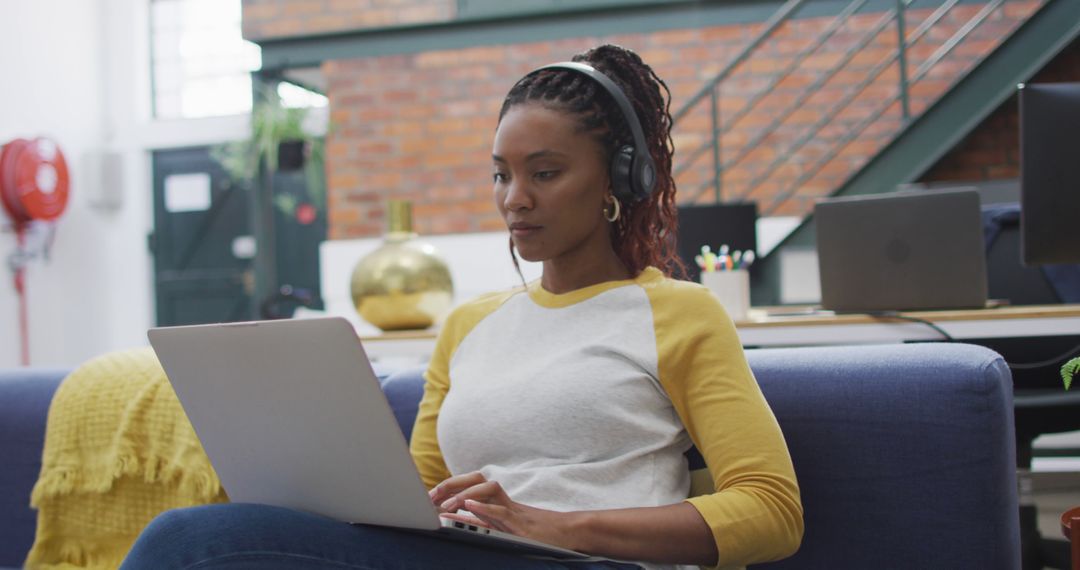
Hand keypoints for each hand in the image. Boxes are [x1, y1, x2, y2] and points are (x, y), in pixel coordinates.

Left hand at [428, 472, 578, 550]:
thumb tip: (455, 519)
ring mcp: (514, 511)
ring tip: (449, 505)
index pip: (472, 484)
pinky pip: (503, 511)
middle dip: (452, 484)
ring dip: (467, 494)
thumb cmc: (539, 532)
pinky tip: (470, 507)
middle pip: (477, 480)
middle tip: (431, 496)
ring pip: (489, 490)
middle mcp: (505, 502)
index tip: (430, 495)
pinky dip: (486, 508)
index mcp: (499, 502)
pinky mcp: (522, 524)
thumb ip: (484, 521)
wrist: (570, 533)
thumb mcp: (506, 526)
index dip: (451, 486)